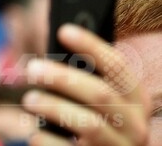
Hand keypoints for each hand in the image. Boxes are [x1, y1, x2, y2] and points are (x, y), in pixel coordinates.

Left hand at [21, 24, 149, 144]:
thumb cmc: (98, 121)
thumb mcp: (102, 100)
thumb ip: (87, 77)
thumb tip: (58, 41)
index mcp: (135, 100)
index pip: (117, 66)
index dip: (91, 45)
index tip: (63, 30)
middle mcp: (134, 124)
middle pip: (98, 93)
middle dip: (63, 77)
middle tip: (32, 68)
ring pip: (88, 123)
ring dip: (54, 107)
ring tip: (29, 98)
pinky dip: (50, 140)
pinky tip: (35, 133)